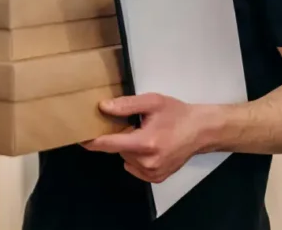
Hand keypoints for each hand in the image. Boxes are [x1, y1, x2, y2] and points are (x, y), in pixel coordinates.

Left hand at [82, 93, 215, 183]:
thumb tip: (103, 107)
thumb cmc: (177, 114)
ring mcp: (152, 173)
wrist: (201, 131)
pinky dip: (136, 158)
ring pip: (126, 158)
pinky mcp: (156, 178)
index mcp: (146, 143)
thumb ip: (126, 105)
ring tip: (147, 135)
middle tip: (135, 125)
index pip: (110, 144)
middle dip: (121, 137)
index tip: (80, 137)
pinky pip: (134, 168)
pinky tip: (150, 147)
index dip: (93, 141)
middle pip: (118, 150)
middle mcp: (148, 162)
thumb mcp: (152, 102)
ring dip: (129, 148)